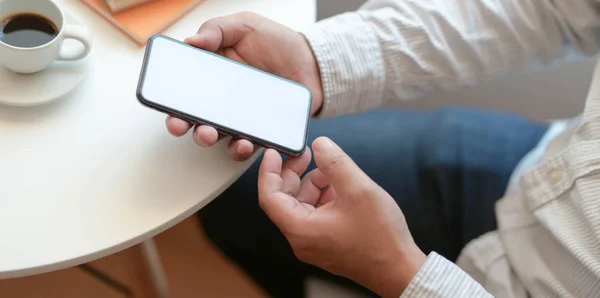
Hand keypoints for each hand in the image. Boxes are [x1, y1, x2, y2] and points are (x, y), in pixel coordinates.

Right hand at [166, 12, 323, 160]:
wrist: (313, 63)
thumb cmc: (279, 43)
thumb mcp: (246, 26)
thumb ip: (217, 30)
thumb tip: (190, 41)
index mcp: (212, 76)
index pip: (184, 93)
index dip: (171, 104)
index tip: (168, 110)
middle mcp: (222, 100)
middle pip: (195, 118)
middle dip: (185, 127)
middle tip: (186, 126)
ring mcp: (241, 118)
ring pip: (219, 136)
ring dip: (211, 139)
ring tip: (214, 134)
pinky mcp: (261, 130)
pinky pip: (248, 144)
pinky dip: (243, 147)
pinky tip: (245, 141)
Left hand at [257, 137, 426, 297]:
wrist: (399, 270)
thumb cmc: (380, 238)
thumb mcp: (358, 189)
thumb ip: (335, 163)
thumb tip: (320, 145)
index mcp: (300, 229)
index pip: (269, 196)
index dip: (269, 171)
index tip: (274, 152)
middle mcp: (302, 239)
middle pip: (285, 198)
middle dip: (295, 173)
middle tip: (308, 154)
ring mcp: (314, 242)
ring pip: (303, 204)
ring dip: (315, 183)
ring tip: (336, 172)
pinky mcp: (326, 242)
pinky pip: (316, 213)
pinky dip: (324, 196)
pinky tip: (342, 188)